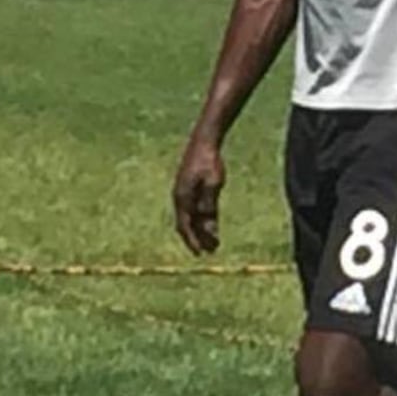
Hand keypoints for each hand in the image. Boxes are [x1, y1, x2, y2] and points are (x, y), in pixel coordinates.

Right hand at [172, 135, 224, 255]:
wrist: (204, 141)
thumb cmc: (209, 161)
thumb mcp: (213, 184)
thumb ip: (209, 205)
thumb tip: (208, 226)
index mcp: (183, 197)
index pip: (185, 225)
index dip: (192, 241)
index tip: (200, 254)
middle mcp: (181, 197)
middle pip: (188, 224)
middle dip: (198, 238)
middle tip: (210, 252)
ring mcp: (186, 192)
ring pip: (193, 217)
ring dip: (202, 230)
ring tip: (214, 243)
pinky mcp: (193, 188)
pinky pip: (197, 208)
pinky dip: (204, 219)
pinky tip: (213, 226)